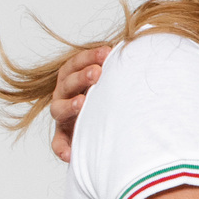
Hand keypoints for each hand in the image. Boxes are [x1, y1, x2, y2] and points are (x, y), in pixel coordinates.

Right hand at [49, 45, 109, 161]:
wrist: (106, 128)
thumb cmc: (111, 98)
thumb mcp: (112, 81)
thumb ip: (118, 67)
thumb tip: (140, 43)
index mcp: (72, 79)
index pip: (75, 63)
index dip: (89, 56)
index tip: (107, 51)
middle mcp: (64, 96)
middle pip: (67, 83)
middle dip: (82, 77)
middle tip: (98, 73)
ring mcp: (63, 117)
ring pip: (58, 109)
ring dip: (70, 106)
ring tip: (82, 103)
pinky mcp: (65, 138)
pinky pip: (58, 144)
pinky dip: (62, 148)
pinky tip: (69, 154)